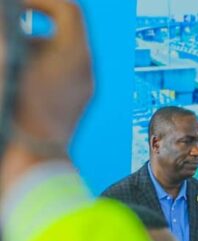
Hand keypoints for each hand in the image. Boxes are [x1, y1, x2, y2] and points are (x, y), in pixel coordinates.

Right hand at [13, 0, 92, 152]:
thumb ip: (9, 33)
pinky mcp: (72, 106)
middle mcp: (85, 70)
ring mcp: (81, 90)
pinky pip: (57, 76)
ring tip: (10, 59)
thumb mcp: (9, 62)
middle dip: (29, 25)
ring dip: (30, 49)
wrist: (33, 163)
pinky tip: (16, 79)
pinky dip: (35, 70)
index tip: (14, 4)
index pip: (68, 10)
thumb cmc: (17, 112)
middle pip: (63, 33)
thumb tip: (10, 16)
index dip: (40, 1)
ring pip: (58, 56)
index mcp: (75, 55)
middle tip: (9, 28)